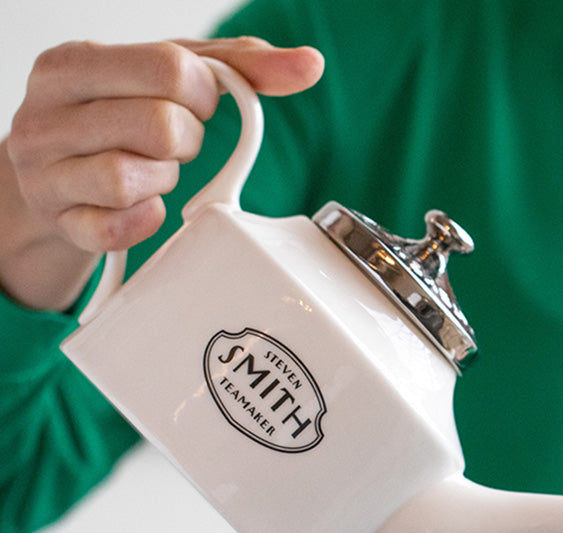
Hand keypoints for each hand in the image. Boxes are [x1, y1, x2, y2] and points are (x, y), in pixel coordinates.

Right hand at [1, 37, 323, 309]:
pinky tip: (147, 209)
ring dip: (162, 182)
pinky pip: (114, 230)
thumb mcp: (163, 81)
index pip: (170, 68)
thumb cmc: (114, 120)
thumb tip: (308, 65)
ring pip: (130, 180)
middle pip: (159, 125)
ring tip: (154, 173)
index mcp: (75, 63)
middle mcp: (48, 112)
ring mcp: (47, 172)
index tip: (197, 106)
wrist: (49, 179)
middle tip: (176, 145)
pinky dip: (145, 222)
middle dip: (186, 141)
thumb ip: (235, 67)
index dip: (203, 96)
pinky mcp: (60, 224)